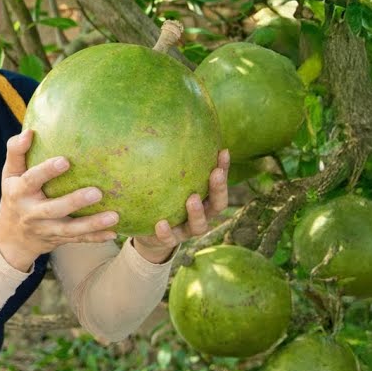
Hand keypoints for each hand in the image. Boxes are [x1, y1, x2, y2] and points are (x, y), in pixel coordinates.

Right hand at [0, 130, 120, 272]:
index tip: (65, 160)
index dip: (46, 171)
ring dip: (91, 224)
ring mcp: (45, 229)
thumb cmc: (14, 195)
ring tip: (114, 216)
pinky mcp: (58, 239)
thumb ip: (17, 152)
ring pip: (69, 229)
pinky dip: (95, 238)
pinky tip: (113, 233)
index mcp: (19, 192)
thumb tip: (30, 131)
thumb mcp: (10, 174)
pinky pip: (78, 240)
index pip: (31, 180)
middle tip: (97, 192)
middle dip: (74, 202)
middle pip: (53, 209)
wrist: (11, 237)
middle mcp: (31, 213)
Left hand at [131, 149, 231, 263]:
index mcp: (205, 200)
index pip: (219, 183)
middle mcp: (201, 216)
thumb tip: (167, 130)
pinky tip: (160, 223)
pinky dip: (166, 231)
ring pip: (199, 225)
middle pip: (217, 205)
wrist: (148, 233)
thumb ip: (173, 165)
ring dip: (197, 212)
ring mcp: (186, 230)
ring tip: (191, 198)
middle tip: (215, 173)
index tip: (222, 151)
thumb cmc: (162, 200)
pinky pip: (169, 238)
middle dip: (218, 189)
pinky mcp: (170, 240)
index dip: (223, 169)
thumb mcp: (168, 182)